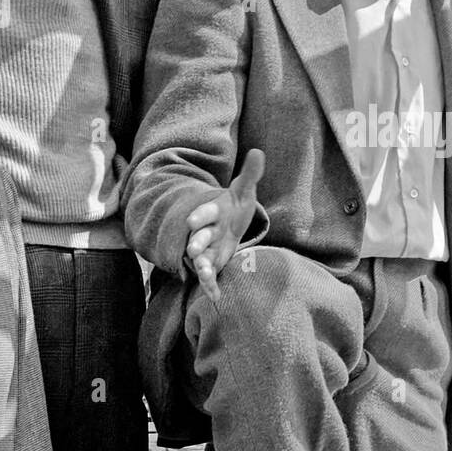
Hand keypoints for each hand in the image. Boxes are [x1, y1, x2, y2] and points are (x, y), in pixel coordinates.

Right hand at [183, 149, 264, 303]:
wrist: (225, 224)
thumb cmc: (233, 208)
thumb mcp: (243, 192)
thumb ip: (250, 175)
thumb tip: (258, 152)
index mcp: (213, 212)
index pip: (205, 212)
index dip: (200, 216)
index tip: (192, 219)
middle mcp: (206, 231)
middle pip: (199, 237)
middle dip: (196, 242)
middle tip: (193, 249)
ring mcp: (207, 249)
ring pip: (200, 258)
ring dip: (201, 266)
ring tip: (204, 273)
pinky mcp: (211, 264)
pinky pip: (208, 277)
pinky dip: (211, 287)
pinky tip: (216, 298)